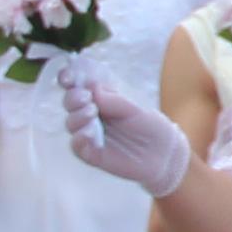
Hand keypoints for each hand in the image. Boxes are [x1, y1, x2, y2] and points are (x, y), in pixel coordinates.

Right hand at [60, 65, 191, 196]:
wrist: (164, 153)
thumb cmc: (150, 125)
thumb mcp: (135, 108)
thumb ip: (113, 100)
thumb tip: (91, 88)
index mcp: (102, 97)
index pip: (78, 84)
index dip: (68, 78)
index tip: (67, 78)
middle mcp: (92, 113)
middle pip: (70, 102)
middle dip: (73, 98)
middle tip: (86, 98)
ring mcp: (90, 132)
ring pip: (71, 122)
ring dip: (77, 116)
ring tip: (92, 113)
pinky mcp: (91, 152)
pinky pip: (77, 145)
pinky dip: (79, 138)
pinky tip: (87, 133)